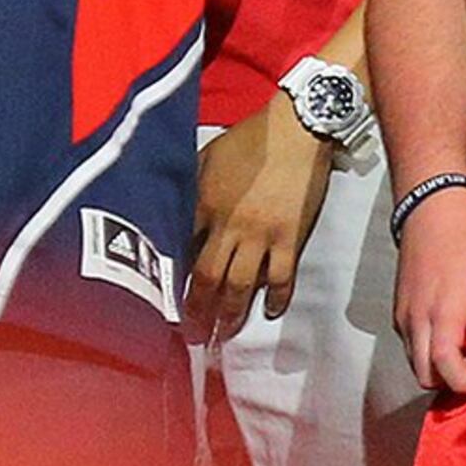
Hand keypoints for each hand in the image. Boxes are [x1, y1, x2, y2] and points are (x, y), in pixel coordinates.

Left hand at [187, 105, 336, 340]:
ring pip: (242, 285)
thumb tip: (178, 211)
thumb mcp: (207, 156)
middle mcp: (230, 226)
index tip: (168, 302)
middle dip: (199, 312)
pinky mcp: (291, 236)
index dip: (175, 279)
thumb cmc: (250, 138)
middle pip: (209, 279)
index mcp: (204, 204)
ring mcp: (262, 235)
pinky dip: (276, 297)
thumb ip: (192, 187)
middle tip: (193, 336)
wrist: (297, 129)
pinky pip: (282, 276)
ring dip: (231, 314)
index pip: (183, 252)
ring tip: (224, 335)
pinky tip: (269, 310)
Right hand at [393, 186, 465, 394]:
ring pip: (414, 363)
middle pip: (424, 375)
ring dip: (437, 369)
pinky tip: (451, 338)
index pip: (444, 366)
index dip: (463, 384)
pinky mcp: (399, 309)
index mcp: (442, 310)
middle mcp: (416, 318)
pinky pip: (410, 345)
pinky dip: (427, 353)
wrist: (430, 206)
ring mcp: (403, 315)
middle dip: (449, 383)